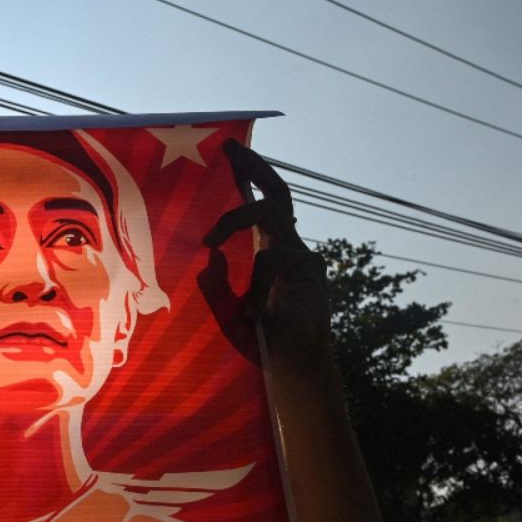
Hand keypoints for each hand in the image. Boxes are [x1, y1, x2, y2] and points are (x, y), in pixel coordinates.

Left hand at [197, 140, 330, 375]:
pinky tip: (253, 311)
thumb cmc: (263, 344)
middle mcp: (291, 248)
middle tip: (230, 148)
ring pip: (270, 214)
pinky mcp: (312, 273)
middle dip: (255, 166)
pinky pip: (274, 258)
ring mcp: (304, 257)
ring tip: (209, 239)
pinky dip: (256, 281)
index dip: (249, 177)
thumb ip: (218, 287)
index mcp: (272, 252)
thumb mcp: (227, 313)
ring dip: (234, 220)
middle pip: (278, 192)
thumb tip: (211, 257)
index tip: (228, 152)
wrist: (295, 373)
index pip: (263, 205)